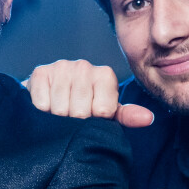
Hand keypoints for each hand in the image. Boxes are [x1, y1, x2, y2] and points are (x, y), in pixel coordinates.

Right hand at [24, 59, 153, 126]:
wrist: (50, 97)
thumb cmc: (83, 106)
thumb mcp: (107, 112)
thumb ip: (127, 115)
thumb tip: (148, 119)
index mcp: (105, 75)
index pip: (103, 111)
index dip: (95, 122)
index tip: (91, 117)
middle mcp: (84, 66)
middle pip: (80, 112)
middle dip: (74, 122)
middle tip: (72, 117)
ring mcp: (61, 67)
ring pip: (60, 109)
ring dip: (57, 118)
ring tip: (59, 112)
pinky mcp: (40, 72)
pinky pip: (42, 103)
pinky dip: (43, 111)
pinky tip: (46, 105)